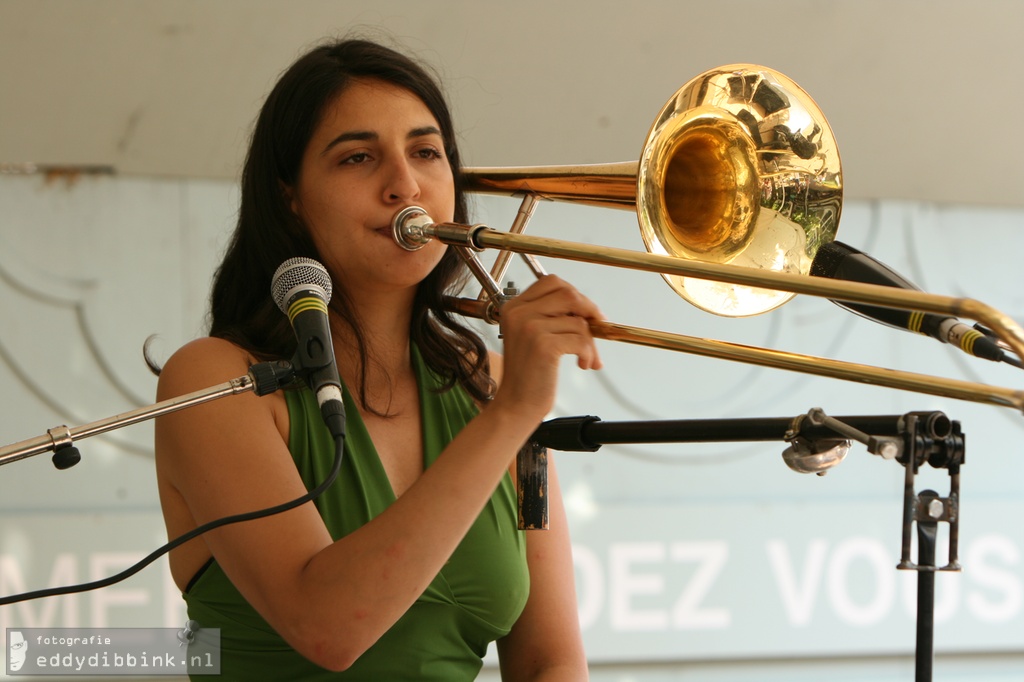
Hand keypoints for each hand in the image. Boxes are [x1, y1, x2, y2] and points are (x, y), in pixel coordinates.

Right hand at [492, 275, 603, 421]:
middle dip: (589, 310)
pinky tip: (583, 365)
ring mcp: (530, 327)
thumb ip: (552, 316)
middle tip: (597, 328)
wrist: (515, 405)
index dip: (574, 294)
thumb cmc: (528, 374)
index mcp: (513, 307)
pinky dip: (589, 353)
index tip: (586, 312)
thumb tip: (589, 308)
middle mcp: (519, 313)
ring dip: (591, 342)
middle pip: (568, 294)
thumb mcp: (533, 336)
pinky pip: (581, 339)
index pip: (551, 282)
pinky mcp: (544, 345)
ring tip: (587, 358)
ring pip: (578, 320)